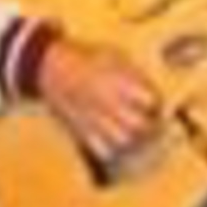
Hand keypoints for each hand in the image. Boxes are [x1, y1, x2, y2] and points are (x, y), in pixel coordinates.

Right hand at [39, 39, 161, 163]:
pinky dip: (112, 150)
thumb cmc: (84, 58)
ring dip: (134, 139)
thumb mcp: (115, 56)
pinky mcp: (81, 129)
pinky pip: (102, 150)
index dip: (157, 103)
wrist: (50, 66)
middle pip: (140, 125)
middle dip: (151, 125)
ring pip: (124, 141)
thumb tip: (150, 90)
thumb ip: (134, 74)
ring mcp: (95, 118)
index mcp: (119, 83)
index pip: (151, 101)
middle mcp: (109, 103)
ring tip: (136, 133)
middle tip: (152, 122)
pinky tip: (115, 142)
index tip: (156, 103)